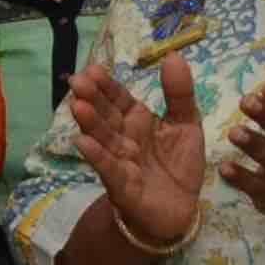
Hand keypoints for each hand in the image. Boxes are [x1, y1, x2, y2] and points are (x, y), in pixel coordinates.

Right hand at [67, 52, 206, 248]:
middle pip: (106, 116)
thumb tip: (173, 55)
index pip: (118, 99)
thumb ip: (179, 93)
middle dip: (92, 99)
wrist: (180, 210)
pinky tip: (83, 142)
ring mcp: (119, 161)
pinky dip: (96, 156)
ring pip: (103, 139)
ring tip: (78, 106)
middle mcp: (123, 139)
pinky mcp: (122, 185)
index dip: (107, 86)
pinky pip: (107, 168)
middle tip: (77, 81)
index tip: (93, 69)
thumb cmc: (178, 165)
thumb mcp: (186, 124)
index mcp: (137, 121)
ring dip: (89, 124)